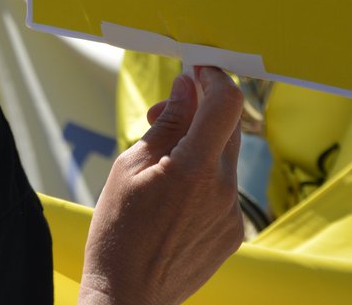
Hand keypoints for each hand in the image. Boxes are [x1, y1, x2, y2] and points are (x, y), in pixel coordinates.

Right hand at [78, 65, 243, 304]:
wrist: (126, 298)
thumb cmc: (118, 232)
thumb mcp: (130, 165)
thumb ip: (166, 122)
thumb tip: (185, 87)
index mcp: (196, 168)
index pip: (226, 102)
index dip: (214, 77)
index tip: (196, 69)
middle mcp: (224, 189)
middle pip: (228, 124)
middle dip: (200, 107)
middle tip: (164, 112)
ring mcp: (232, 214)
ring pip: (225, 156)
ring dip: (200, 142)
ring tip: (162, 158)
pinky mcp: (233, 233)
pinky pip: (224, 186)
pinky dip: (205, 175)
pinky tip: (173, 192)